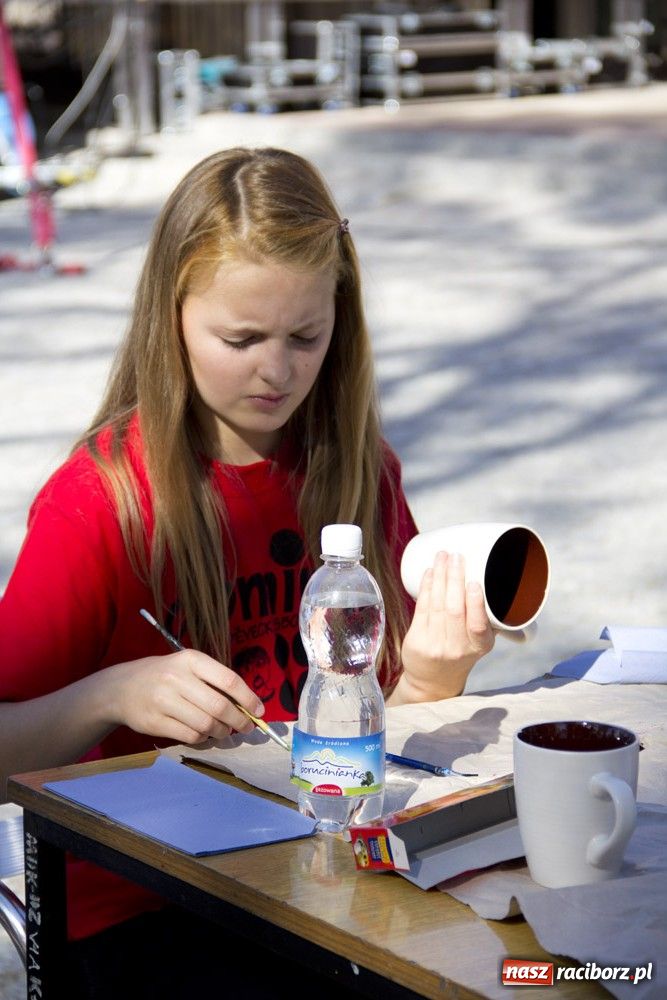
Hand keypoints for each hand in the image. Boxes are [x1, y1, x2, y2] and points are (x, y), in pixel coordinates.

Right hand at [108, 650, 265, 743]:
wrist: (121, 688)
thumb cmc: (164, 676)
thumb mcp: (187, 667)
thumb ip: (213, 682)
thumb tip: (247, 706)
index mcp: (190, 660)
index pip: (228, 679)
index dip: (248, 698)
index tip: (259, 710)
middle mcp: (177, 678)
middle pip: (219, 706)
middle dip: (238, 720)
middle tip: (246, 727)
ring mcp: (164, 701)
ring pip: (206, 724)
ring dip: (221, 732)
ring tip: (223, 731)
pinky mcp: (155, 722)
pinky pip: (190, 735)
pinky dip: (203, 738)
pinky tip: (204, 734)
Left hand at [392, 551, 494, 703]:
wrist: (433, 680)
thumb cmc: (460, 653)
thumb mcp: (480, 641)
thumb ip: (488, 617)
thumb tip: (500, 581)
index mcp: (480, 646)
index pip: (478, 626)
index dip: (475, 604)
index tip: (474, 583)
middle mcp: (457, 648)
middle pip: (454, 609)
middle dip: (454, 578)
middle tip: (456, 557)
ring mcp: (435, 646)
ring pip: (436, 605)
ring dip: (439, 577)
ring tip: (441, 557)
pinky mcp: (417, 641)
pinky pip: (422, 608)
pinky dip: (426, 587)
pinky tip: (429, 573)